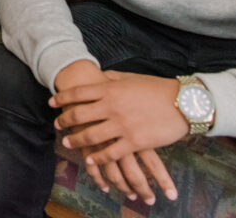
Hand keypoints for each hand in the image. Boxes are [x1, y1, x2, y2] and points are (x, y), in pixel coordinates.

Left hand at [51, 70, 181, 203]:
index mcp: (110, 89)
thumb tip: (100, 76)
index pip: (78, 93)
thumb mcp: (131, 78)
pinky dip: (98, 157)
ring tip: (67, 142)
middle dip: (64, 120)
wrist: (184, 103)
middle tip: (56, 124)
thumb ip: (112, 79)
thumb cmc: (157, 88)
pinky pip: (110, 153)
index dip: (62, 98)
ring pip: (90, 135)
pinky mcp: (134, 142)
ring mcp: (122, 125)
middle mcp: (112, 106)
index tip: (52, 103)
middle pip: (79, 115)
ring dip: (76, 140)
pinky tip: (90, 159)